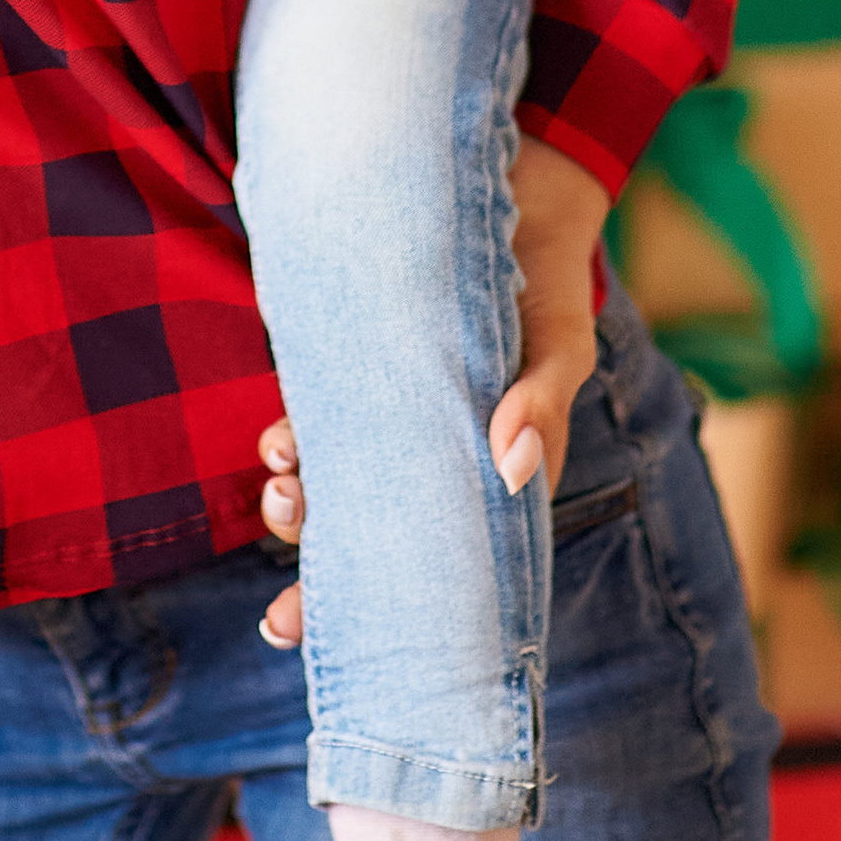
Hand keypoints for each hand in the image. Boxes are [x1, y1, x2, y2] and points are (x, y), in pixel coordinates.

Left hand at [249, 132, 606, 656]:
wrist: (511, 183)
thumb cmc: (549, 280)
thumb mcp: (560, 339)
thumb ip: (543, 401)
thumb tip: (513, 469)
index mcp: (488, 474)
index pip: (441, 567)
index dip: (387, 614)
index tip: (342, 657)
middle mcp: (433, 453)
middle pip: (376, 539)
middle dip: (325, 581)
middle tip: (282, 616)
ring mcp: (390, 409)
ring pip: (337, 484)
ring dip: (303, 506)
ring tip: (282, 497)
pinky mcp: (357, 360)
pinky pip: (319, 415)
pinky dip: (297, 435)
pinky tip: (280, 438)